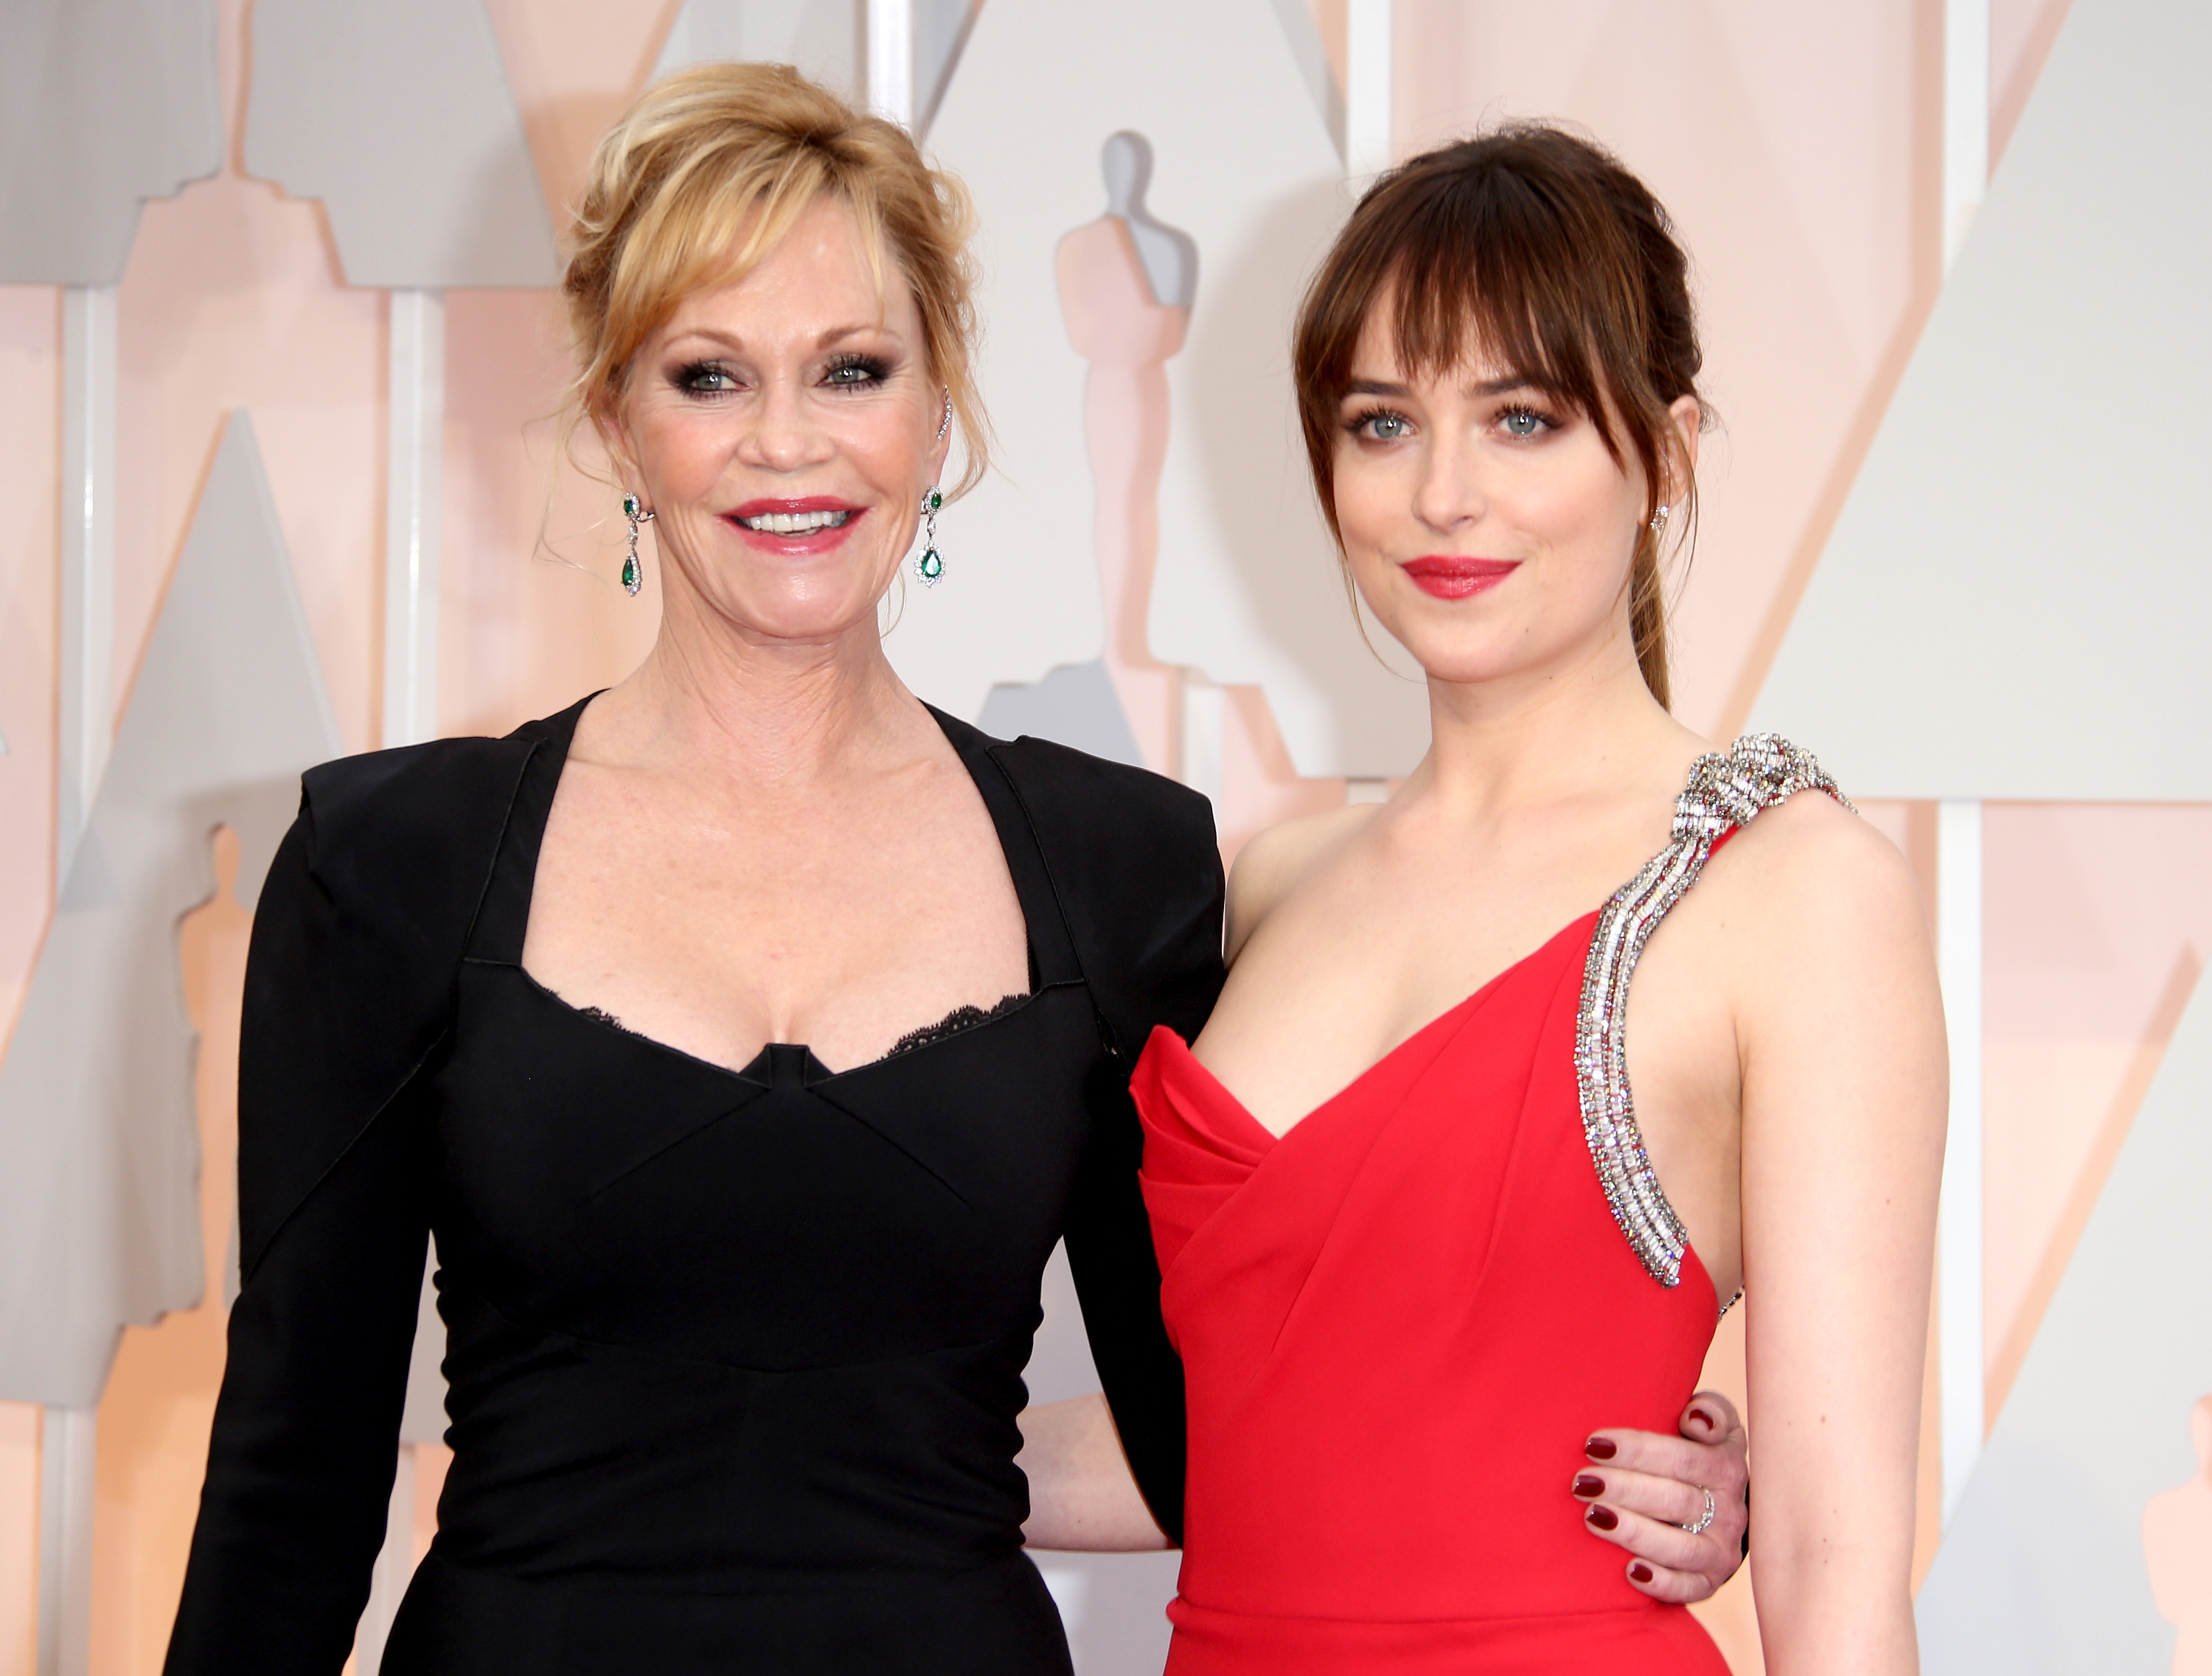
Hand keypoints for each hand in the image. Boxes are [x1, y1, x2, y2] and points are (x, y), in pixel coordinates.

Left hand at [1571, 1391, 1749, 1602]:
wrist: (1724, 1507)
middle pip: (1675, 1500)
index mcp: (1726, 1465)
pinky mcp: (1709, 1581)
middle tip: (1581, 1482)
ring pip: (1680, 1546)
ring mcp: (1721, 1550)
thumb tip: (1697, 1419)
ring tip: (1593, 1517)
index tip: (1594, 1444)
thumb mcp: (1714, 1424)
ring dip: (1635, 1532)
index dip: (1638, 1450)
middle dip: (1625, 1489)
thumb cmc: (1700, 1453)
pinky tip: (1630, 1571)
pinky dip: (1660, 1583)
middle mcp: (1730, 1510)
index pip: (1683, 1458)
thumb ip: (1710, 1411)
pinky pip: (1688, 1588)